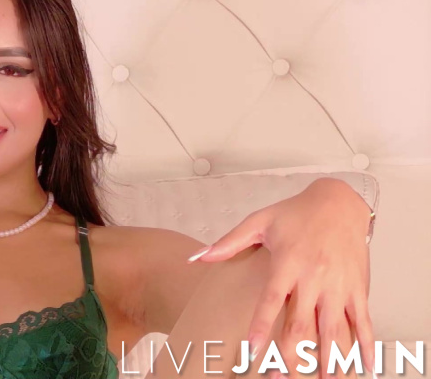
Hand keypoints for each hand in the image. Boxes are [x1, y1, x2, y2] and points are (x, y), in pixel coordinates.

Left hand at [188, 178, 374, 376]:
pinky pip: (363, 321)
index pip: (271, 300)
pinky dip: (366, 345)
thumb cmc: (296, 213)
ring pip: (334, 329)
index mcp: (287, 263)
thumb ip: (228, 243)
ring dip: (328, 358)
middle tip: (281, 377)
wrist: (339, 202)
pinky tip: (364, 366)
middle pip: (302, 323)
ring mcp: (338, 285)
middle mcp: (314, 277)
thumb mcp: (258, 222)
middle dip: (292, 354)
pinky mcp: (358, 288)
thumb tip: (197, 257)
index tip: (253, 349)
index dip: (261, 325)